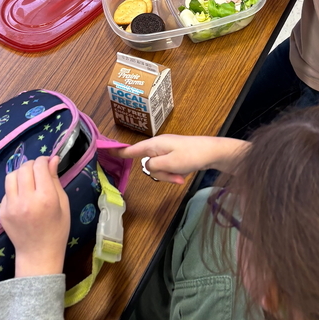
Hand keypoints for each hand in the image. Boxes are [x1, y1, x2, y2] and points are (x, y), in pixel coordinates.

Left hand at [0, 156, 70, 276]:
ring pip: (11, 176)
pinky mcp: (2, 212)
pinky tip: (22, 197)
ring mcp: (11, 206)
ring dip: (20, 174)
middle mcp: (26, 200)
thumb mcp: (63, 204)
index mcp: (45, 198)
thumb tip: (52, 159)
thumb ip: (55, 180)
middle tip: (38, 172)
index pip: (39, 166)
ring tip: (28, 181)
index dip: (44, 160)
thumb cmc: (57, 230)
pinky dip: (14, 188)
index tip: (47, 163)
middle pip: (24, 168)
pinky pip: (7, 191)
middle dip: (32, 165)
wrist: (38, 254)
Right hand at [119, 134, 248, 183]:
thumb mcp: (169, 163)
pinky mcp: (174, 156)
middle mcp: (158, 146)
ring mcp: (166, 151)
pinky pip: (167, 168)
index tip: (105, 151)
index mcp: (154, 144)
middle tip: (176, 175)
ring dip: (170, 175)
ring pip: (159, 169)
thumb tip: (146, 166)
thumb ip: (153, 165)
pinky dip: (175, 173)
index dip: (119, 152)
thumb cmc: (191, 155)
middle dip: (161, 174)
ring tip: (182, 175)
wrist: (213, 152)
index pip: (132, 149)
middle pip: (148, 165)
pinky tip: (184, 174)